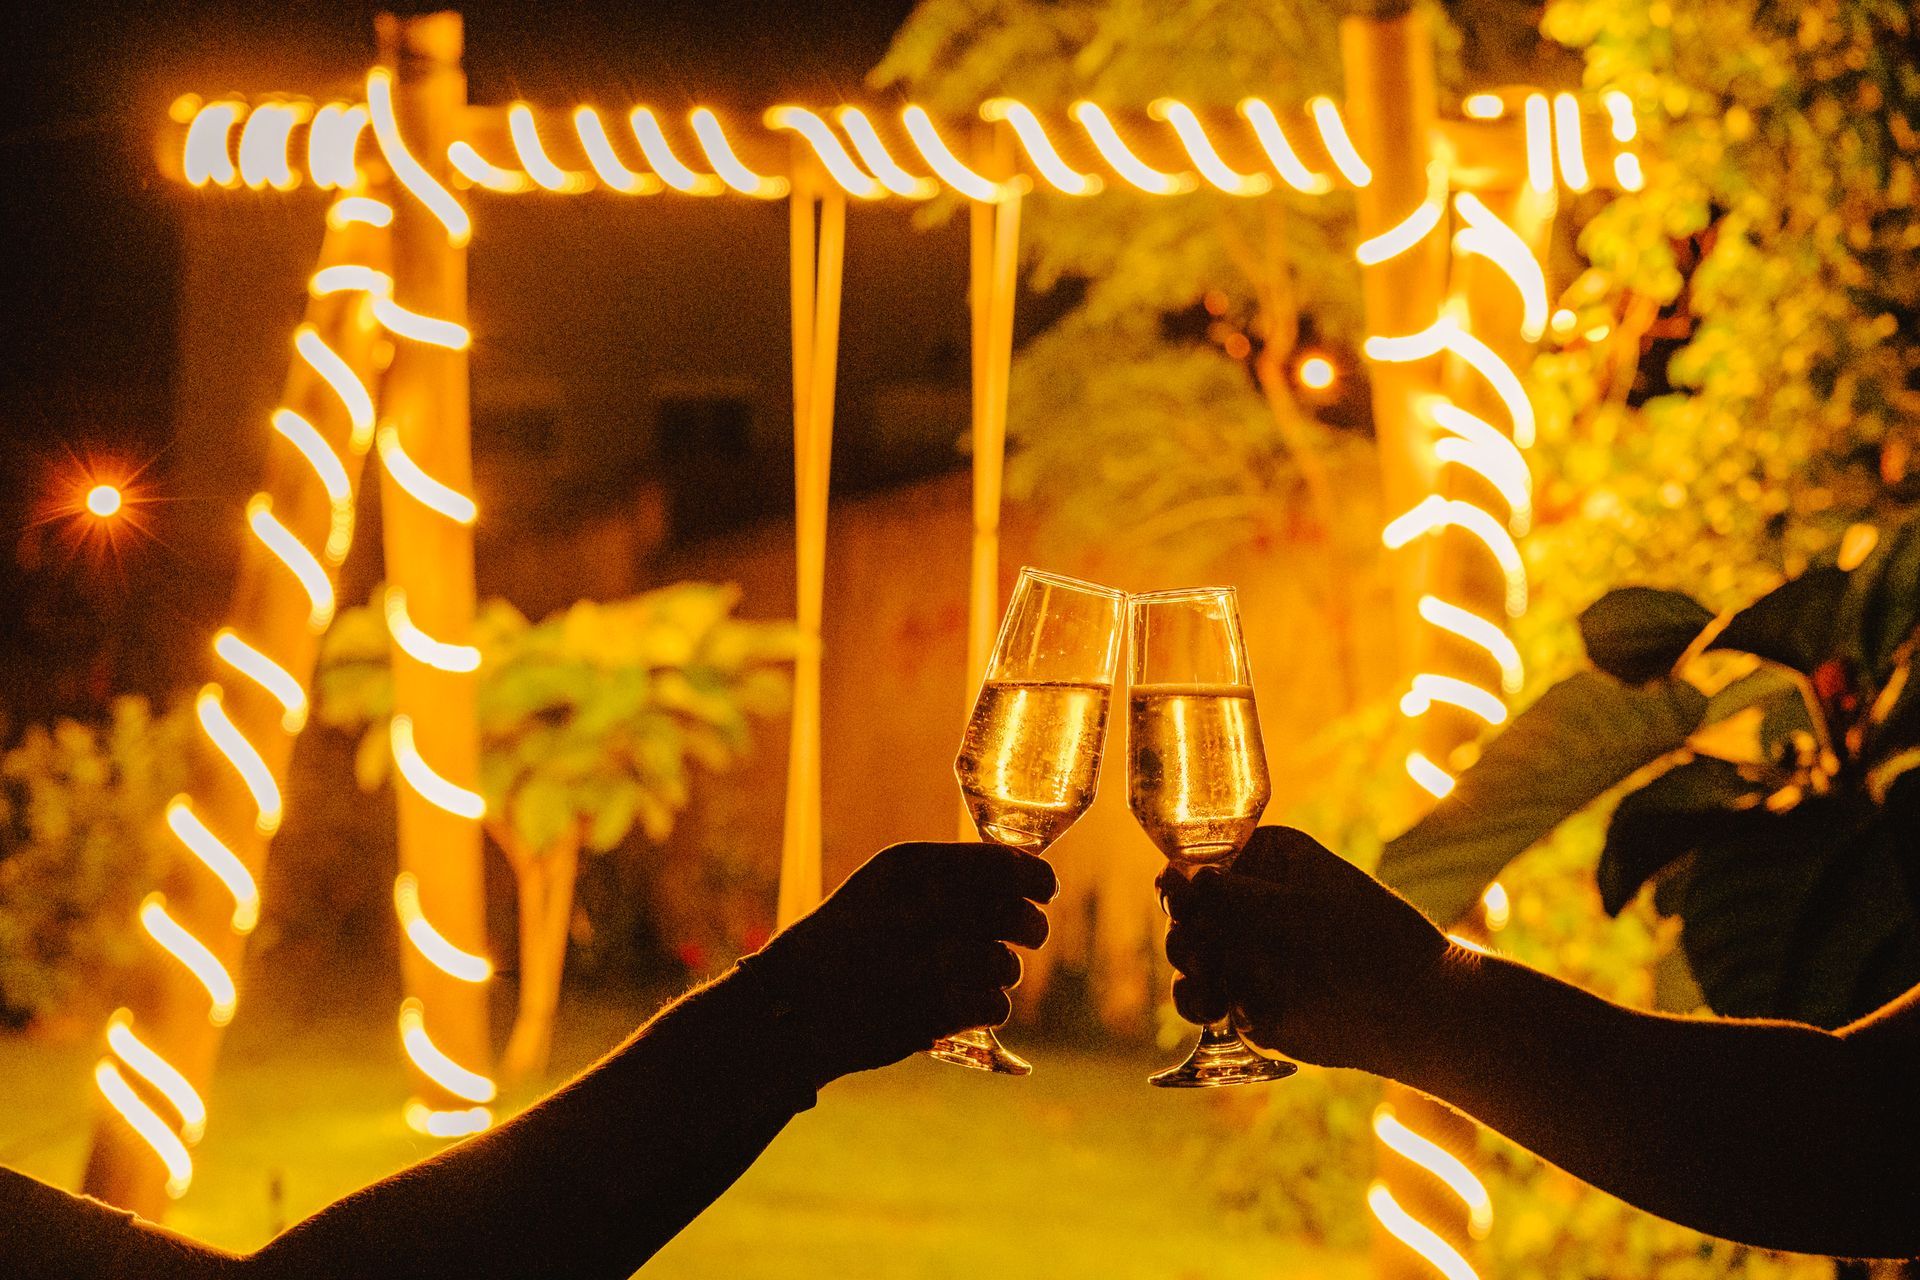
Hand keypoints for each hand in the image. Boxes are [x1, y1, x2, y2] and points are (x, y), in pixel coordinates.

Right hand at [743, 841, 1055, 1085]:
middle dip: (1031, 926)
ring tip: (981, 973)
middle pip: (1016, 914)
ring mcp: (925, 963)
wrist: (788, 1008)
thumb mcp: (884, 888)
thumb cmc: (845, 940)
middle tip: (1027, 933)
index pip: (1003, 864)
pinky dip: (989, 1007)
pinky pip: (995, 1005)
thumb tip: (1021, 872)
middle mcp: (920, 908)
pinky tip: (969, 1002)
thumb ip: (947, 877)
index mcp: (909, 868)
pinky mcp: (930, 1012)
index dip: (1036, 877)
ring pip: (1008, 964)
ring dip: (1005, 972)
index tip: (1043, 889)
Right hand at [1158, 825, 1450, 1074]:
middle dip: (1184, 930)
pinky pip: (1204, 998)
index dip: (1181, 881)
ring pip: (1189, 955)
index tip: (1178, 899)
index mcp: (1267, 860)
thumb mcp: (1295, 909)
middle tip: (1198, 949)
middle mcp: (1251, 902)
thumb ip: (1231, 897)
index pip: (1203, 859)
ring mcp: (1247, 952)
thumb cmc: (1367, 941)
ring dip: (1188, 967)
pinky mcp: (1247, 998)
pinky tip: (1212, 1009)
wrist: (1414, 1010)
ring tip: (1210, 982)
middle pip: (1187, 910)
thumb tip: (1173, 878)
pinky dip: (1198, 1003)